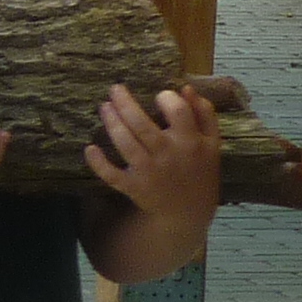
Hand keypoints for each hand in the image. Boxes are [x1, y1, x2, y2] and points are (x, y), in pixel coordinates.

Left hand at [85, 83, 220, 223]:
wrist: (190, 213)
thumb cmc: (200, 170)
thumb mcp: (212, 142)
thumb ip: (204, 114)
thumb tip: (186, 88)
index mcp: (191, 141)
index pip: (178, 111)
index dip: (167, 98)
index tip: (159, 95)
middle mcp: (168, 154)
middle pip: (142, 124)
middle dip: (125, 103)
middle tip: (115, 89)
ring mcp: (149, 172)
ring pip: (125, 143)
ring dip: (111, 123)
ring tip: (104, 107)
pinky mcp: (133, 187)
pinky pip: (111, 174)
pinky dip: (98, 163)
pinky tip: (90, 148)